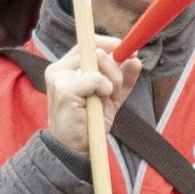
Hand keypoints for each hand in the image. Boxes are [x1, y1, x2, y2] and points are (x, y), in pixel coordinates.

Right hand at [38, 39, 144, 156]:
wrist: (75, 149)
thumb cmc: (89, 124)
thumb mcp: (110, 97)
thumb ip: (122, 78)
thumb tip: (136, 58)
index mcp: (66, 68)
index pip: (87, 44)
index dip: (108, 43)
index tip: (125, 49)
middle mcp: (59, 69)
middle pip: (96, 50)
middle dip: (115, 68)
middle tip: (113, 90)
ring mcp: (59, 78)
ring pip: (98, 61)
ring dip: (111, 82)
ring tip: (103, 101)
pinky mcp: (64, 89)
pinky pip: (96, 79)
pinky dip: (104, 90)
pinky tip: (98, 105)